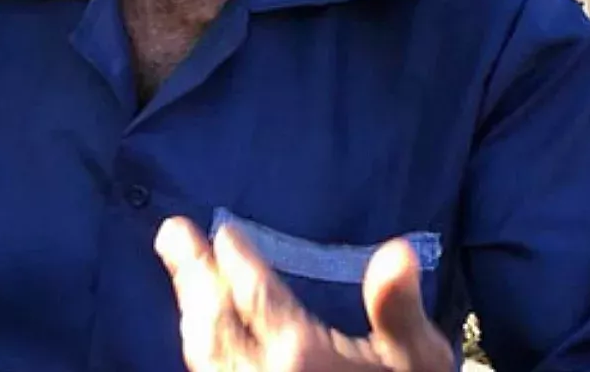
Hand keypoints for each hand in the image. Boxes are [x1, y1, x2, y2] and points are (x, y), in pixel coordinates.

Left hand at [156, 217, 452, 371]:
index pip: (255, 294)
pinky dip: (201, 351)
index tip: (224, 230)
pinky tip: (202, 337)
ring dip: (192, 311)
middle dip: (193, 271)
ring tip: (184, 276)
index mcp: (300, 355)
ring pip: (205, 353)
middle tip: (173, 233)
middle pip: (215, 317)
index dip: (236, 258)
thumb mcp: (416, 362)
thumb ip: (398, 308)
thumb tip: (397, 252)